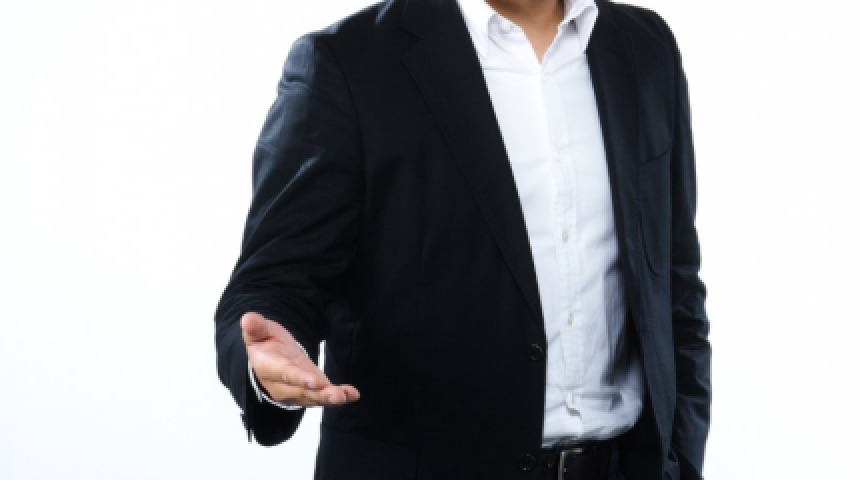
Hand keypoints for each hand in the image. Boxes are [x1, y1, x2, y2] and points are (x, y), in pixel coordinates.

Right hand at [241, 312, 359, 406]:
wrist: (268, 356)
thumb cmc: (264, 343)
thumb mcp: (259, 332)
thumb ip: (256, 327)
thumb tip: (247, 319)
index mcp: (269, 368)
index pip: (285, 374)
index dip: (300, 378)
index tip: (315, 381)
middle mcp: (282, 385)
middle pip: (302, 391)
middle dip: (319, 394)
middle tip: (336, 396)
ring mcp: (296, 391)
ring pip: (313, 397)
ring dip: (330, 398)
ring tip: (345, 396)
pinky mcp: (309, 392)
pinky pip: (322, 396)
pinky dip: (339, 396)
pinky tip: (352, 395)